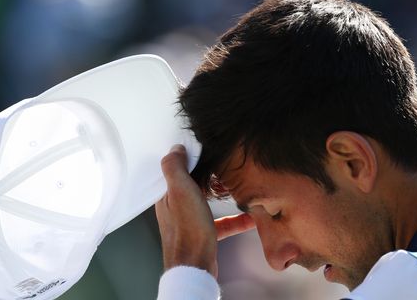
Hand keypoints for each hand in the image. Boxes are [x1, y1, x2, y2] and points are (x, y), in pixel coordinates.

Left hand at [155, 145, 255, 277]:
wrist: (195, 266)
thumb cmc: (187, 231)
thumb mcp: (180, 190)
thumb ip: (175, 168)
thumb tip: (175, 150)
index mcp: (167, 195)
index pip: (177, 171)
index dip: (190, 160)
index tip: (206, 151)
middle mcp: (176, 208)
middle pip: (194, 186)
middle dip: (210, 177)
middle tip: (227, 169)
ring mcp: (190, 222)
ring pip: (208, 204)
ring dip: (225, 197)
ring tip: (239, 189)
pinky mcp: (203, 235)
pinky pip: (221, 223)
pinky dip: (235, 219)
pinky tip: (249, 218)